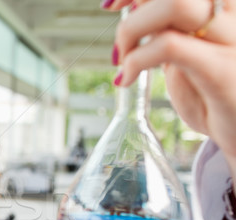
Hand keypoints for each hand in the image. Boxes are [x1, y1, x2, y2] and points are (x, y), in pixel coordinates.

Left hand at [105, 0, 235, 180]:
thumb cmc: (215, 95)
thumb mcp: (191, 53)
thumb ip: (171, 29)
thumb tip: (133, 11)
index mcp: (226, 8)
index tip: (111, 5)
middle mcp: (234, 14)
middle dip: (134, 3)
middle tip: (120, 44)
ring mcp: (232, 39)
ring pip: (177, 4)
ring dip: (133, 28)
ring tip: (123, 59)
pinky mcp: (221, 69)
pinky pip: (169, 46)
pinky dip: (135, 59)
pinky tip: (127, 78)